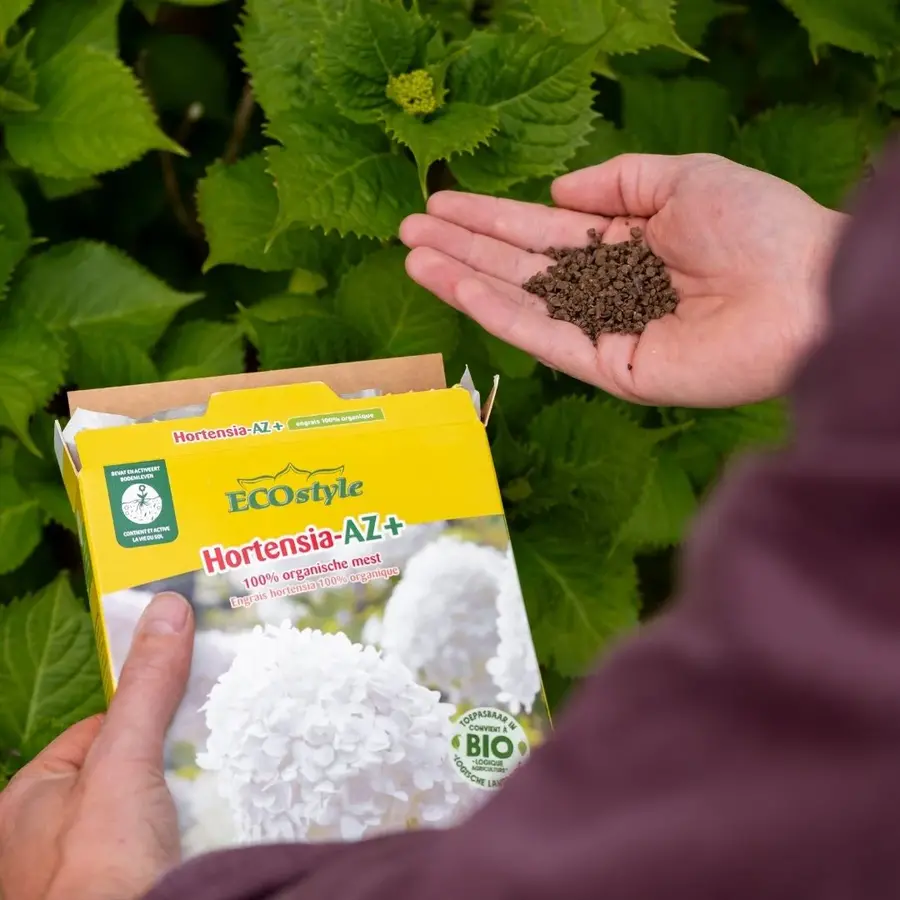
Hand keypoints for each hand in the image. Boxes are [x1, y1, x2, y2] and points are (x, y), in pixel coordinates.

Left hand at [0, 592, 193, 899]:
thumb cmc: (96, 871)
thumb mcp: (125, 760)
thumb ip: (147, 687)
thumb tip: (166, 610)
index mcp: (28, 800)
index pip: (96, 731)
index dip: (143, 713)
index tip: (186, 699)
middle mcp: (47, 839)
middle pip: (125, 772)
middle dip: (167, 763)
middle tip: (207, 751)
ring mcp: (85, 873)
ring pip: (149, 812)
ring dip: (182, 805)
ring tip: (211, 801)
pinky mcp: (124, 888)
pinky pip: (162, 848)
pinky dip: (186, 840)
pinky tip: (203, 840)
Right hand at [400, 153, 848, 406]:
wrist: (808, 290)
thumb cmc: (760, 227)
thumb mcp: (685, 178)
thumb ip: (618, 181)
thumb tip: (556, 191)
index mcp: (626, 244)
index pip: (542, 230)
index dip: (490, 218)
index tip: (440, 204)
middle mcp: (609, 289)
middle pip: (520, 266)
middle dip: (463, 246)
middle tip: (407, 231)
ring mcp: (607, 331)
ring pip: (522, 302)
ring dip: (464, 279)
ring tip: (413, 257)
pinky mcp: (613, 369)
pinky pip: (547, 338)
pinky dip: (501, 314)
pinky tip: (460, 288)